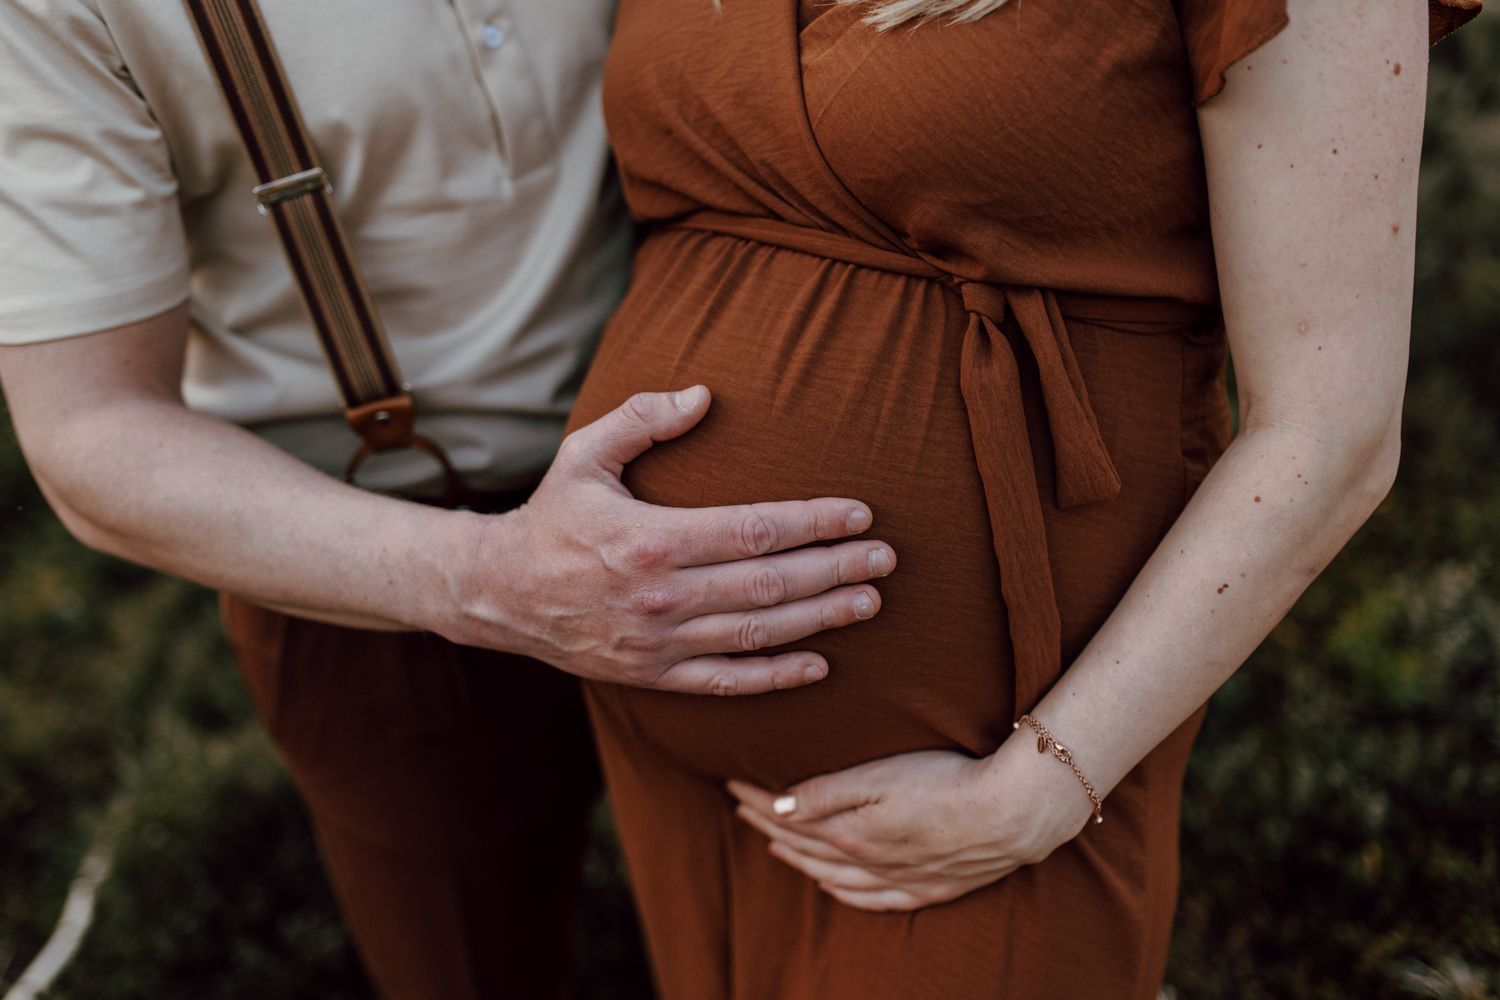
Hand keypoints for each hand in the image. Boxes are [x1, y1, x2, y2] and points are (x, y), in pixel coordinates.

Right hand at [444, 386, 895, 694]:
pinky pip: (726, 681)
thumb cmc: (551, 517)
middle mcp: (660, 597)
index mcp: (650, 540)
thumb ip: (642, 420)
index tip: (859, 514)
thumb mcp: (583, 454)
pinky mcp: (653, 675)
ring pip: (757, 634)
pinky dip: (776, 677)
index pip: (753, 531)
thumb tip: (704, 395)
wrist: (497, 594)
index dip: (813, 523)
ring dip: (821, 620)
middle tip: (886, 559)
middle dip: (835, 570)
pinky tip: (819, 665)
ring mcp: (658, 643)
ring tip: (871, 603)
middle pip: (769, 585)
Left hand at [727, 734, 1094, 910]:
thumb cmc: (945, 782)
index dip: (759, 802)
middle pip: (807, 847)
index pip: (791, 819)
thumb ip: (827, 793)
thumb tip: (777, 809)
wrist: (1010, 815)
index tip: (733, 785)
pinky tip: (832, 885)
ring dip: (800, 859)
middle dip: (771, 827)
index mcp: (851, 832)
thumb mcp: (879, 777)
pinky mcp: (929, 886)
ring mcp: (899, 879)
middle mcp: (868, 862)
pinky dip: (842, 892)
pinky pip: (870, 899)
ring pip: (833, 875)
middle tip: (744, 809)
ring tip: (776, 845)